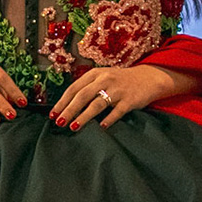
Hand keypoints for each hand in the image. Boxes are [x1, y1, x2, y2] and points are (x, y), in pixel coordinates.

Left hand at [50, 63, 187, 130]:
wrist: (148, 78)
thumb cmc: (120, 81)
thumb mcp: (102, 78)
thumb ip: (87, 88)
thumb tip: (66, 106)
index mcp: (95, 74)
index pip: (74, 88)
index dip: (63, 101)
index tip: (53, 113)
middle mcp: (105, 80)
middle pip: (82, 96)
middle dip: (69, 110)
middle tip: (59, 122)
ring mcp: (118, 90)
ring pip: (97, 104)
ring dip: (84, 116)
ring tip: (74, 126)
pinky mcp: (130, 100)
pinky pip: (117, 111)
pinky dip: (109, 119)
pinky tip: (102, 127)